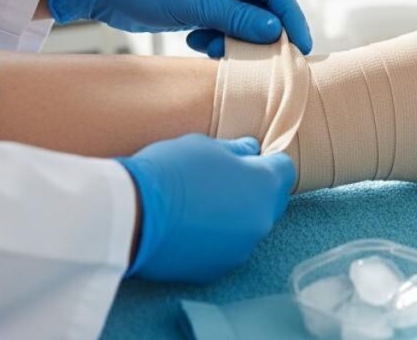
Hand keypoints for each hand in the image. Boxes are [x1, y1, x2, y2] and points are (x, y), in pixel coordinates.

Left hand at [48, 0, 311, 54]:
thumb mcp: (198, 4)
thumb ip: (239, 18)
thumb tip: (275, 30)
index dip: (291, 18)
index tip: (302, 45)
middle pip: (262, 8)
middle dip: (261, 34)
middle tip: (262, 59)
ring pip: (243, 23)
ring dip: (233, 40)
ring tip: (213, 48)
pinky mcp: (201, 8)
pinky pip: (223, 29)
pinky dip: (215, 40)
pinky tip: (196, 42)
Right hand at [117, 134, 294, 282]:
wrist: (132, 216)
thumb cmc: (171, 171)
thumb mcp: (205, 145)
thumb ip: (236, 150)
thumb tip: (251, 152)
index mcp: (265, 186)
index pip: (285, 170)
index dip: (267, 162)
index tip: (247, 160)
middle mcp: (261, 222)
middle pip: (269, 201)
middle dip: (253, 190)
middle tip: (220, 180)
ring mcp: (240, 250)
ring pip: (247, 228)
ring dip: (234, 217)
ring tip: (200, 205)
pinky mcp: (216, 270)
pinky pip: (225, 249)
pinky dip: (214, 239)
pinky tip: (189, 227)